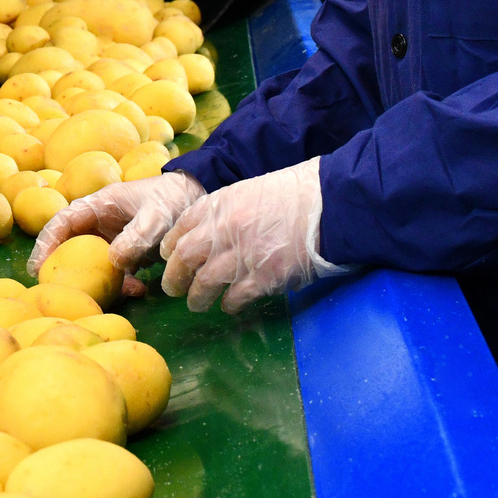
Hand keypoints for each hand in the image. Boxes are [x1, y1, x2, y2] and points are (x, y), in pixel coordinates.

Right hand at [29, 173, 205, 283]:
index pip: (62, 222)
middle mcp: (99, 223)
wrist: (195, 200)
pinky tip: (139, 290)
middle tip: (62, 293)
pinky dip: (124, 283)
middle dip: (66, 270)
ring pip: (93, 264)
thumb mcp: (156, 215)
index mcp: (97, 205)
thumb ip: (136, 235)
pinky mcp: (127, 253)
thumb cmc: (171, 199)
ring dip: (101, 282)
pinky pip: (116, 272)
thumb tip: (114, 261)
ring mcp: (112, 239)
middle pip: (71, 247)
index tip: (37, 267)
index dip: (46, 243)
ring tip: (114, 296)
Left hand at [156, 159, 333, 312]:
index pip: (181, 227)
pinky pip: (235, 298)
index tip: (168, 257)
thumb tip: (212, 234)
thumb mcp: (251, 191)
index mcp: (219, 204)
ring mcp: (241, 256)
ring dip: (197, 297)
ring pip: (204, 283)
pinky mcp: (262, 278)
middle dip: (174, 276)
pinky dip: (229, 304)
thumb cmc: (295, 194)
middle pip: (184, 258)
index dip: (170, 246)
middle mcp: (223, 230)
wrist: (329, 204)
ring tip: (196, 304)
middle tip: (172, 288)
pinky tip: (230, 305)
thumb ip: (227, 212)